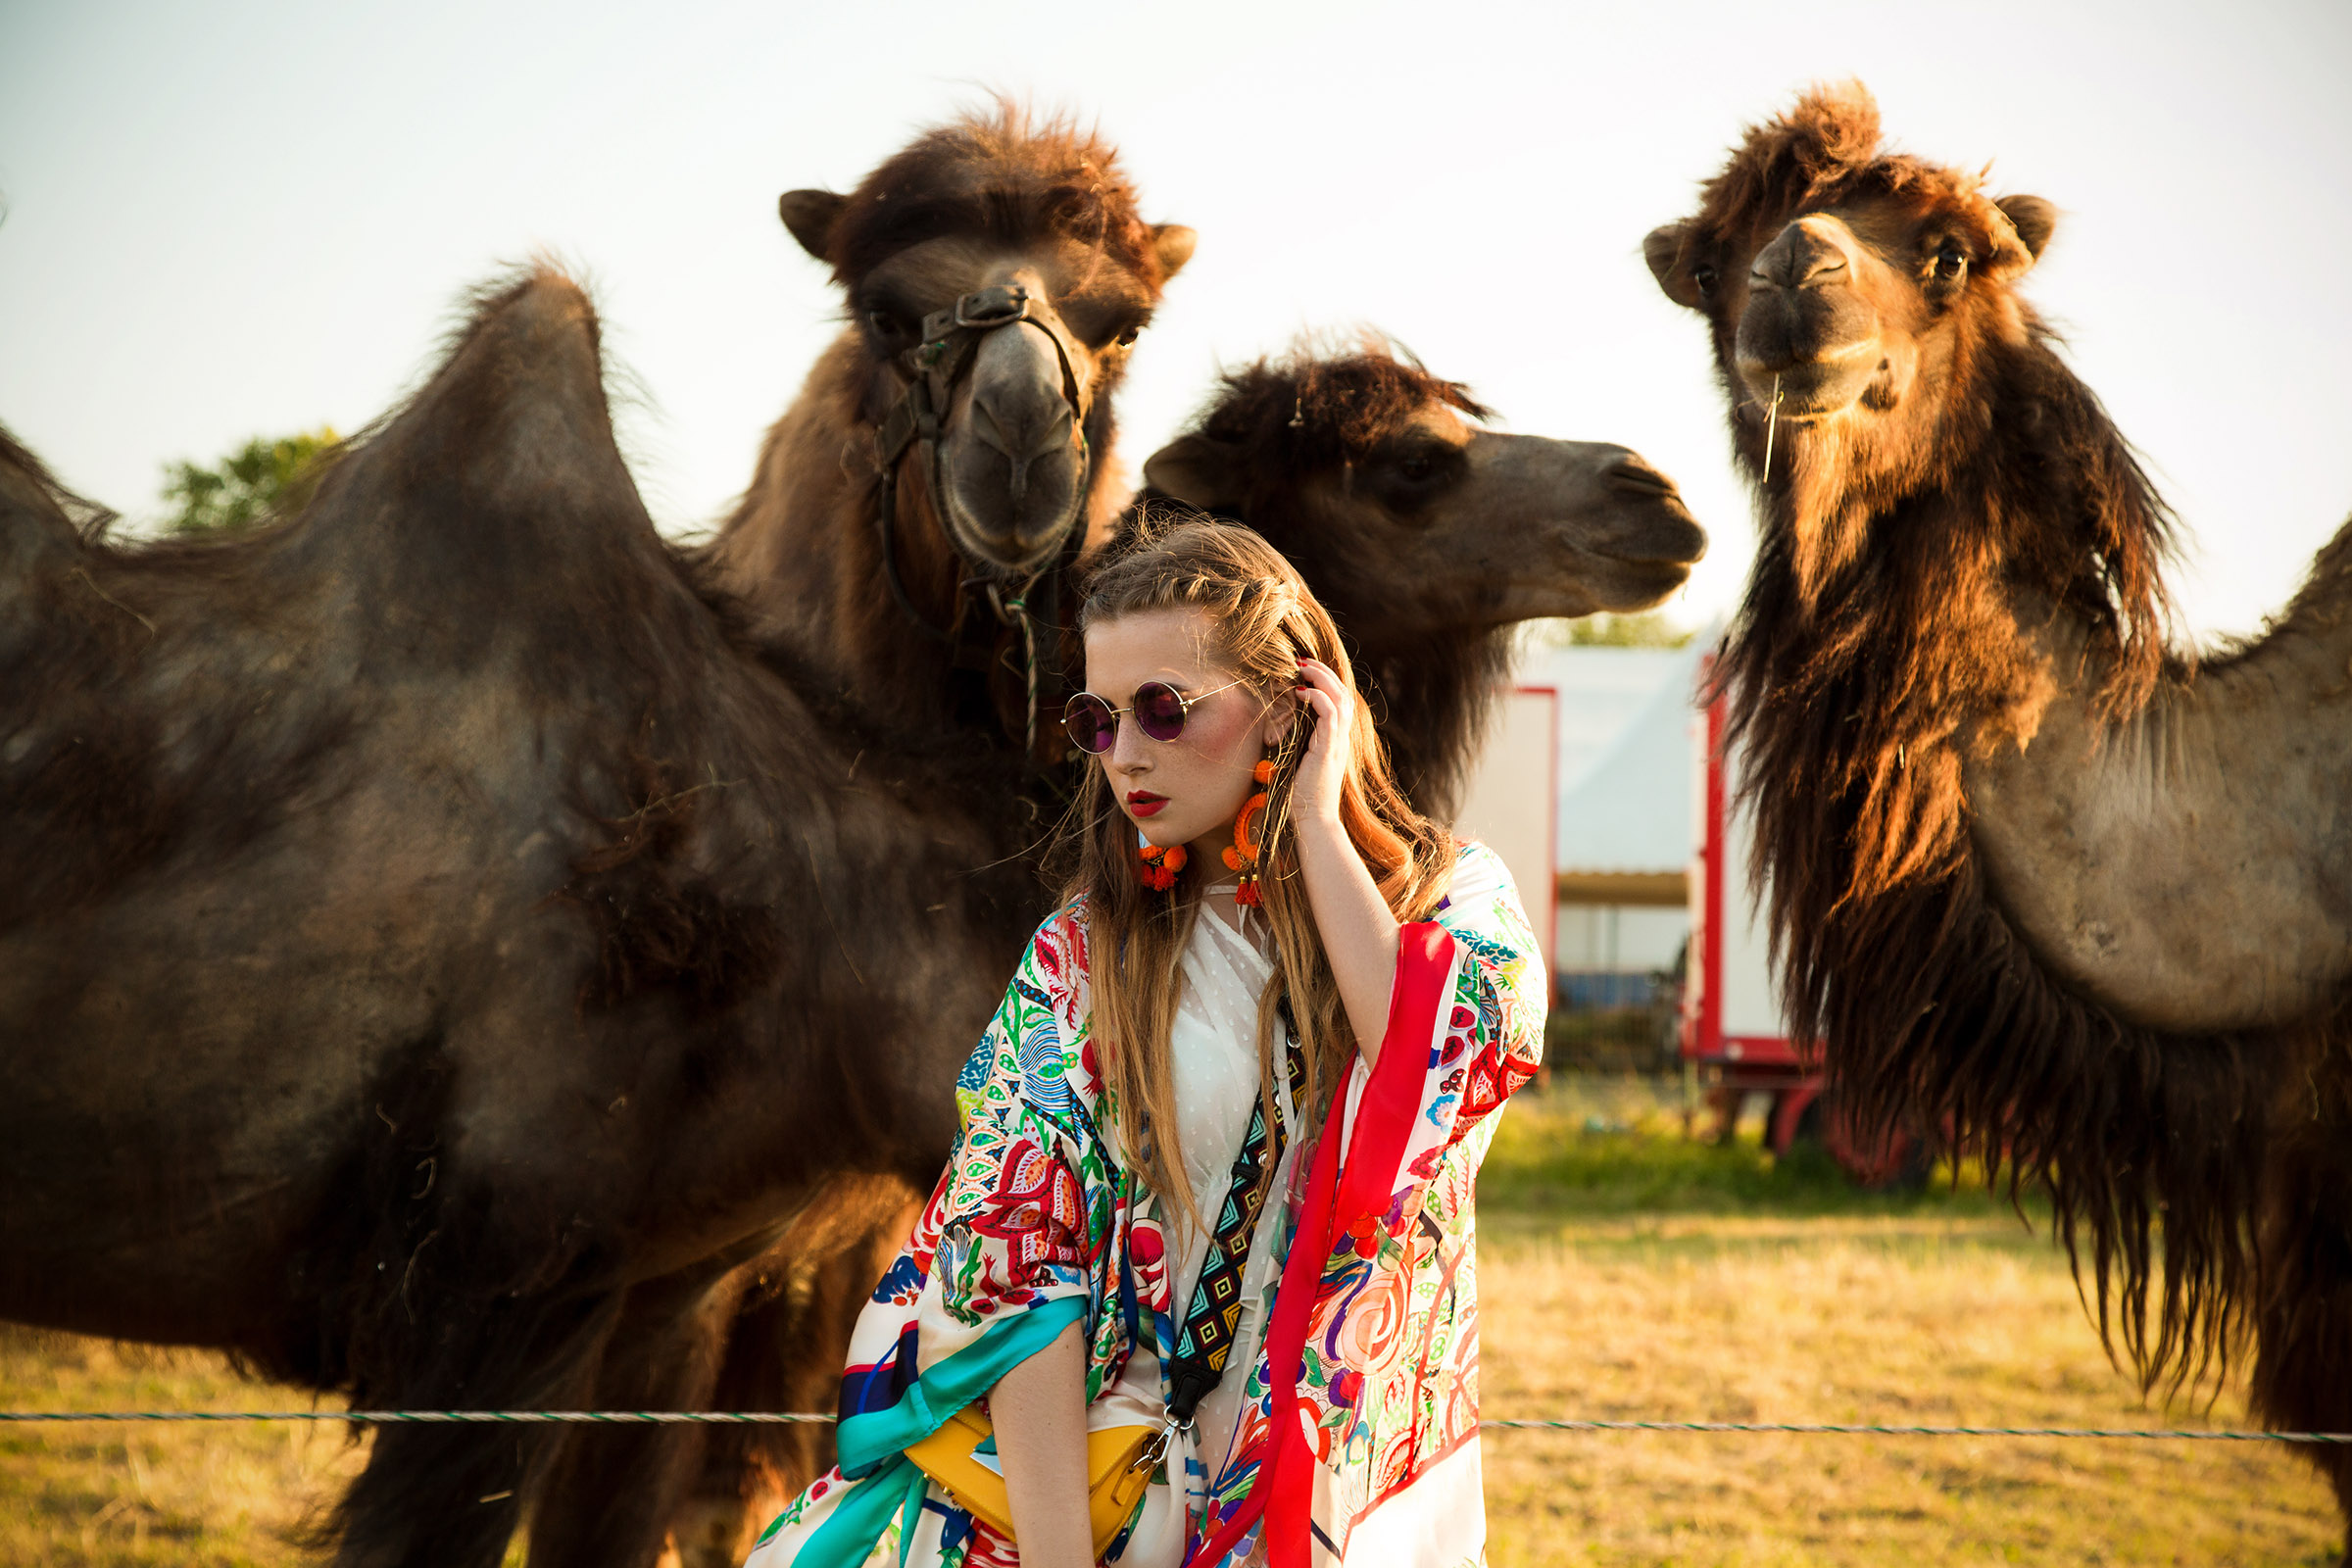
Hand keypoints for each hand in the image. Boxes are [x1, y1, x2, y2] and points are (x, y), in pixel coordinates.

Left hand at [1289, 657, 1354, 826]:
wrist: (1314, 820)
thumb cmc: (1302, 796)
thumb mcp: (1299, 762)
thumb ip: (1297, 743)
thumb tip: (1279, 728)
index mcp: (1335, 739)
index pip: (1339, 700)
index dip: (1325, 680)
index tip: (1303, 669)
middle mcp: (1341, 737)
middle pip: (1343, 692)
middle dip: (1323, 671)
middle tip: (1301, 659)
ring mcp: (1338, 742)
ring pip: (1340, 697)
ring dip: (1321, 678)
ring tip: (1301, 667)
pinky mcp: (1329, 749)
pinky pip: (1330, 714)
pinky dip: (1318, 698)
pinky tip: (1300, 691)